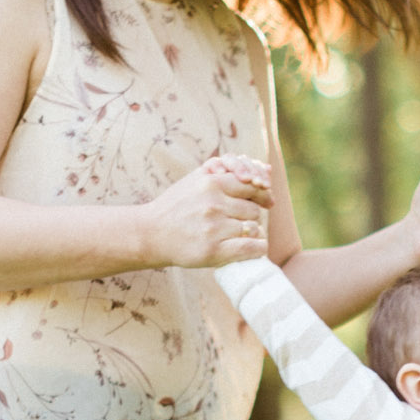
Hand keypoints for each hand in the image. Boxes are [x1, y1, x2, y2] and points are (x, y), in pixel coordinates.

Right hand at [139, 154, 271, 268]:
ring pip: (254, 229)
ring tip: (240, 234)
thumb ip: (228, 171)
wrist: (150, 233)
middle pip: (254, 210)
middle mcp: (213, 204)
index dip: (262, 194)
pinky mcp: (213, 250)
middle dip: (252, 216)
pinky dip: (258, 249)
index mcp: (210, 183)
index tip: (266, 201)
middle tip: (242, 221)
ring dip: (253, 233)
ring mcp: (214, 228)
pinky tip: (254, 248)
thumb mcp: (196, 180)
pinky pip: (251, 248)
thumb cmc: (176, 206)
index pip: (251, 186)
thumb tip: (269, 169)